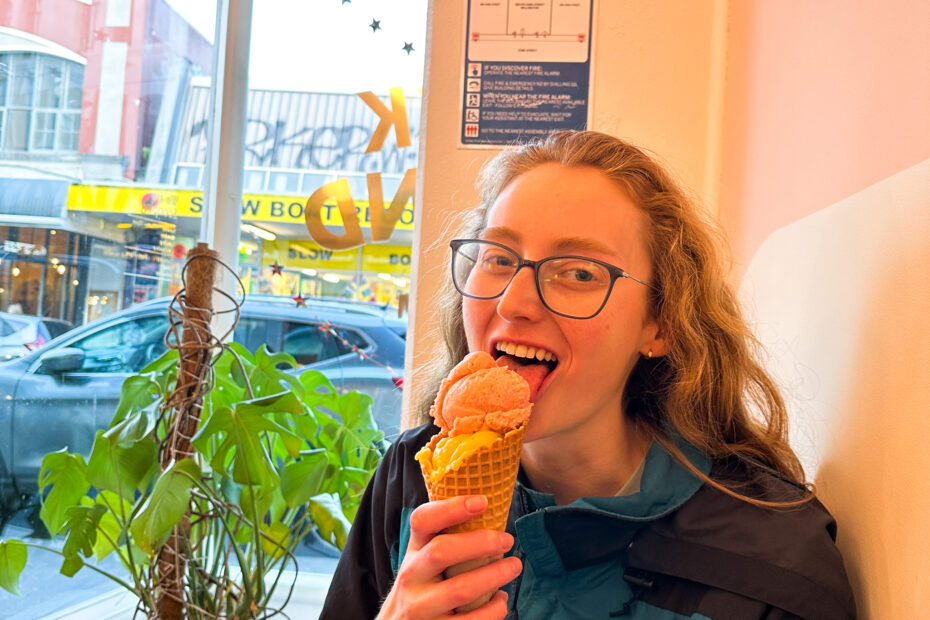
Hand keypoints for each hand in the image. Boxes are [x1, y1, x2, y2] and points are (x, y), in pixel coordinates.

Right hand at [376, 495, 522, 618]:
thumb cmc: (421, 587)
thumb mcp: (422, 560)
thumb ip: (444, 540)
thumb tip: (489, 510)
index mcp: (413, 551)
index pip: (422, 520)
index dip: (451, 508)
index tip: (482, 502)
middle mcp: (411, 576)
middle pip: (442, 551)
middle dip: (481, 543)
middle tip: (507, 540)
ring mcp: (420, 607)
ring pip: (460, 589)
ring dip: (495, 575)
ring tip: (514, 566)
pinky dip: (493, 610)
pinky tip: (500, 601)